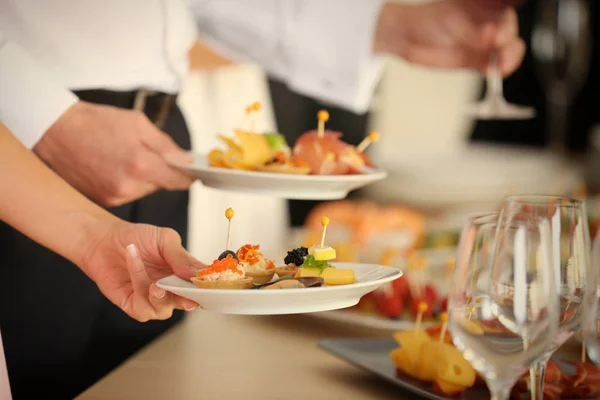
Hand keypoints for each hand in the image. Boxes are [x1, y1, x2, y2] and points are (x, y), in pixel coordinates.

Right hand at [34, 101, 193, 206]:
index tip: (192, 172)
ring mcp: (114, 196)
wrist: (54, 131)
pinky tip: (113, 167)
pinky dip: (127, 183)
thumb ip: (166, 146)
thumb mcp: (138, 124)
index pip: (178, 180)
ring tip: (124, 157)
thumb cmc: (95, 122)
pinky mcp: (103, 201)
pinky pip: (127, 194)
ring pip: (144, 190)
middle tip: (146, 153)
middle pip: (160, 185)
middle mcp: (128, 186)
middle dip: (160, 171)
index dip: (187, 175)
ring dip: (143, 178)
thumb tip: (186, 161)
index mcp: (140, 165)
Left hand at [79, 221, 204, 321]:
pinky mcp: (134, 305)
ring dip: (159, 295)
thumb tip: (196, 274)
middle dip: (188, 300)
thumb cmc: (138, 238)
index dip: (209, 289)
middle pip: (188, 303)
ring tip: (154, 280)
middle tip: (187, 295)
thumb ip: (181, 257)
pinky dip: (139, 284)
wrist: (105, 239)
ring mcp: (153, 300)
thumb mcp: (165, 239)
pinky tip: (133, 261)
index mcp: (185, 274)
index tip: (211, 287)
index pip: (203, 286)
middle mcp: (172, 290)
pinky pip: (142, 307)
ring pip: (164, 310)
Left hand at [375, 0, 524, 75]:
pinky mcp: (480, 60)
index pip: (507, 6)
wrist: (409, 38)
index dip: (511, 12)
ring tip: (499, 62)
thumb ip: (473, 29)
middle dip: (507, 35)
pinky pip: (497, 66)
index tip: (511, 16)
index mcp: (486, 4)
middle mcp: (489, 21)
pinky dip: (499, 70)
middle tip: (499, 40)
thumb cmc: (428, 20)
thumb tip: (492, 33)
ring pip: (509, 48)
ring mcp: (486, 42)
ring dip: (509, 56)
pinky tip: (493, 71)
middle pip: (510, 28)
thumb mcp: (452, 18)